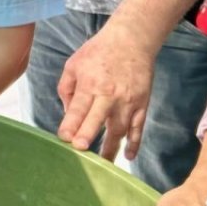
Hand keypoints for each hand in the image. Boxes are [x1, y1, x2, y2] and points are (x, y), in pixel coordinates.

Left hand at [56, 22, 155, 160]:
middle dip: (88, 135)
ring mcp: (129, 101)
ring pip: (119, 129)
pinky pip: (139, 127)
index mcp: (91, 84)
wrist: (132, 40)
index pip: (79, 108)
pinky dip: (135, 143)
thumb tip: (67, 114)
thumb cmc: (98, 52)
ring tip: (101, 165)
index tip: (64, 138)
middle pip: (98, 119)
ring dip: (110, 148)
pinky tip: (129, 156)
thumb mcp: (74, 65)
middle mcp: (110, 95)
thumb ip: (67, 89)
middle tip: (80, 151)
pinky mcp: (142, 104)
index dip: (71, 124)